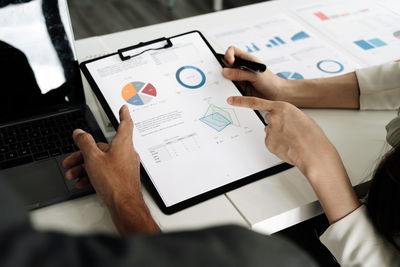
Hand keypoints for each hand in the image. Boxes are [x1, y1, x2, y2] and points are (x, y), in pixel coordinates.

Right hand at [62, 105, 158, 233]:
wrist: (124, 205)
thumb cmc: (114, 182)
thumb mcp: (93, 158)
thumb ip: (85, 143)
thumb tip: (79, 133)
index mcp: (123, 144)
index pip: (126, 123)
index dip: (123, 114)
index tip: (123, 108)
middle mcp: (126, 153)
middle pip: (103, 146)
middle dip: (84, 153)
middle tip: (71, 159)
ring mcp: (125, 166)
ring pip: (102, 160)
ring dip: (85, 166)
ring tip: (72, 174)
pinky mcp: (122, 177)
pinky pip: (105, 171)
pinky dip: (93, 174)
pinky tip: (82, 182)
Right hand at [222, 46, 287, 99]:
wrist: (276, 95)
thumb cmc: (270, 81)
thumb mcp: (255, 75)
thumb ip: (240, 73)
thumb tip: (225, 72)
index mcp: (246, 60)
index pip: (232, 51)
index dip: (228, 54)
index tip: (230, 62)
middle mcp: (242, 67)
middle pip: (226, 63)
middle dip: (222, 67)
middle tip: (222, 74)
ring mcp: (239, 78)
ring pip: (226, 76)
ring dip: (225, 79)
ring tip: (226, 83)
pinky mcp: (239, 87)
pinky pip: (229, 86)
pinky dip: (227, 88)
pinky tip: (229, 91)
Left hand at [227, 96, 336, 174]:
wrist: (313, 151)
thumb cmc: (311, 135)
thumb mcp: (300, 117)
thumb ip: (286, 115)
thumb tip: (282, 121)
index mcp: (282, 107)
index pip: (255, 102)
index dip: (241, 101)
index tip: (231, 100)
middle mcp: (273, 118)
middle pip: (268, 119)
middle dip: (277, 124)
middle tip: (290, 131)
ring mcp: (269, 131)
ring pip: (271, 132)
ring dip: (279, 135)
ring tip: (293, 140)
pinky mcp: (268, 143)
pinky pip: (271, 142)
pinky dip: (278, 144)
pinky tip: (288, 146)